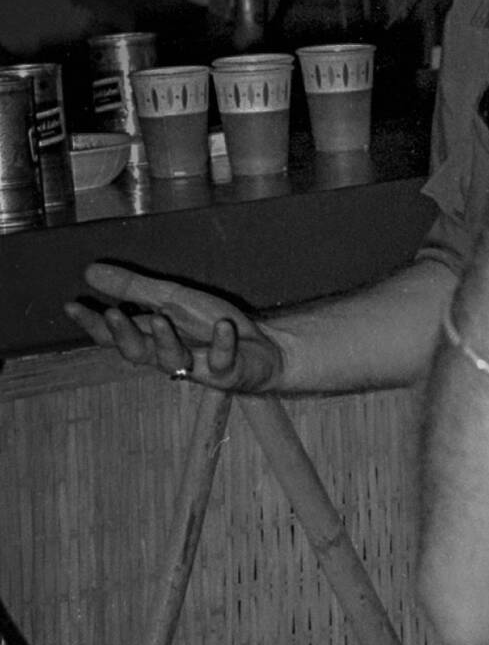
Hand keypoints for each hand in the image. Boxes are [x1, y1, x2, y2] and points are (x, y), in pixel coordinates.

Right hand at [68, 265, 284, 392]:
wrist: (262, 349)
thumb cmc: (212, 326)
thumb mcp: (173, 300)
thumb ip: (135, 289)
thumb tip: (89, 272)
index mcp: (152, 337)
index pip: (114, 335)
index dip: (93, 324)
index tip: (71, 305)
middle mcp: (169, 355)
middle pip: (138, 353)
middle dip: (123, 335)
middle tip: (111, 314)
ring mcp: (199, 367)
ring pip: (174, 361)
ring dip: (166, 341)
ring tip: (161, 319)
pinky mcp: (228, 373)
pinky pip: (223, 361)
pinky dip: (223, 344)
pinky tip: (224, 326)